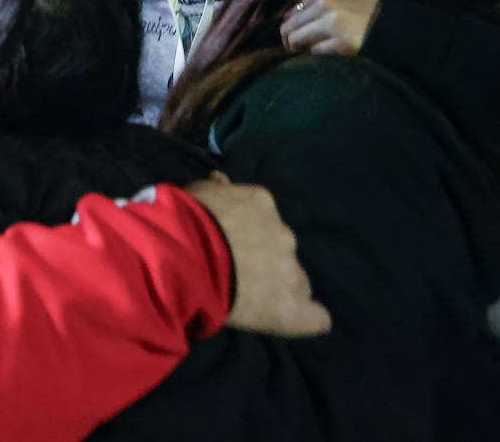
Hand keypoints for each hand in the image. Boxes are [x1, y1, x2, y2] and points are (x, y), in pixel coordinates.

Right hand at [185, 173, 331, 336]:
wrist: (184, 255)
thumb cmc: (185, 220)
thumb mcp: (197, 193)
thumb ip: (215, 189)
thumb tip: (222, 180)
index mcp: (261, 204)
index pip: (266, 220)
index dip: (250, 235)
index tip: (231, 244)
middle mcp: (283, 235)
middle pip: (283, 251)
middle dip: (266, 261)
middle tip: (235, 272)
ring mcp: (290, 273)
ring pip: (297, 283)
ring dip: (278, 288)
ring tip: (250, 301)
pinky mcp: (292, 309)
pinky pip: (315, 318)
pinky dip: (305, 319)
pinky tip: (290, 320)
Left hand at [280, 0, 381, 54]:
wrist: (397, 25)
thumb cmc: (368, 12)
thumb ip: (316, 5)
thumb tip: (286, 18)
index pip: (292, 12)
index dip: (292, 26)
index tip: (297, 34)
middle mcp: (325, 5)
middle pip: (289, 26)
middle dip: (289, 39)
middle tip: (296, 48)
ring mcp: (333, 24)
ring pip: (296, 39)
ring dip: (300, 48)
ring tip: (310, 51)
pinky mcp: (341, 43)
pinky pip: (315, 51)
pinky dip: (318, 53)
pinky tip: (329, 51)